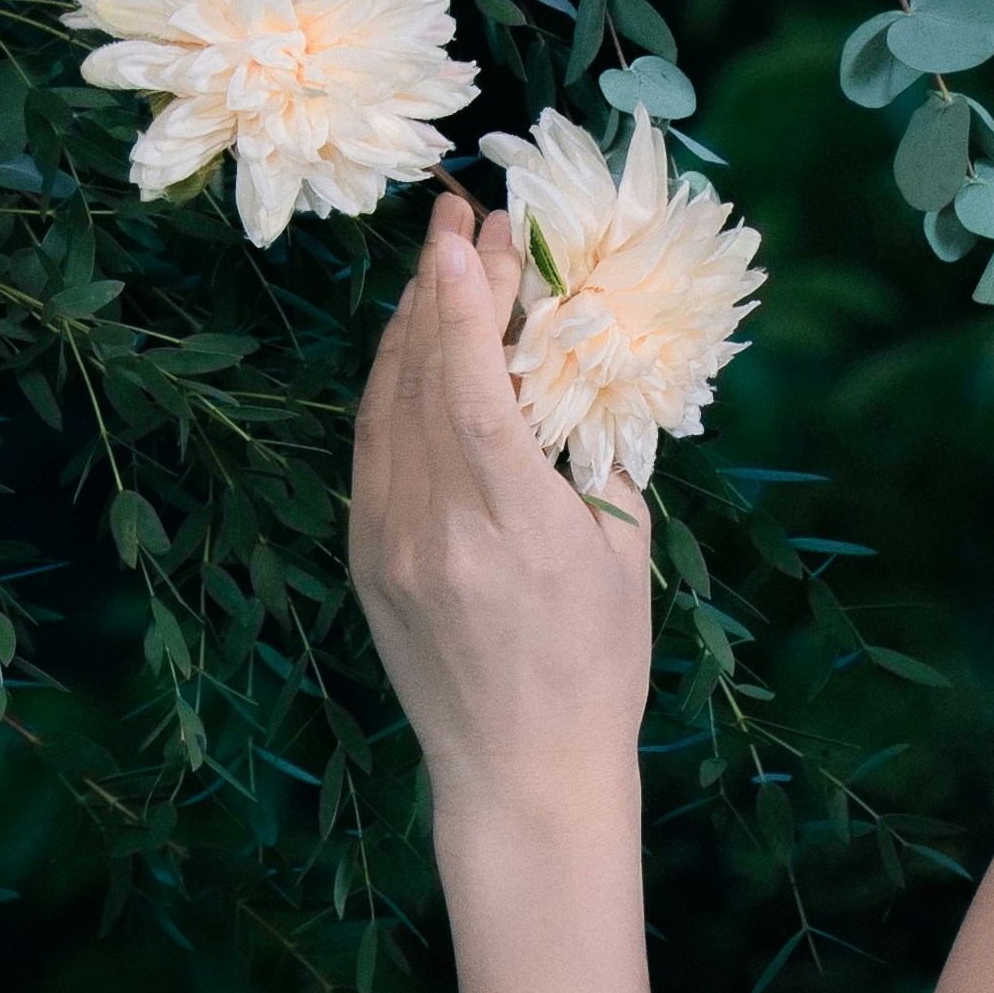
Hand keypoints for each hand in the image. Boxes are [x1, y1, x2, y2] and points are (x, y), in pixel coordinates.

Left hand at [348, 189, 651, 818]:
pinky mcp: (367, 559)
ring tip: (439, 262)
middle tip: (462, 218)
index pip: (471, 392)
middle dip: (441, 287)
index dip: (466, 304)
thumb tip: (581, 360)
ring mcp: (391, 545)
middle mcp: (438, 531)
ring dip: (411, 324)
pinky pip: (372, 446)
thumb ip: (601, 455)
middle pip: (423, 379)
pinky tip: (413, 344)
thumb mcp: (626, 558)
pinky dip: (391, 383)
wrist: (518, 774)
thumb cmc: (595, 670)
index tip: (471, 233)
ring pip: (385, 404)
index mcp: (516, 532)